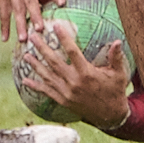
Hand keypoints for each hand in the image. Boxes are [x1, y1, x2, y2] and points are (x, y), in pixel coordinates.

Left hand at [17, 19, 131, 131]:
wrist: (110, 116)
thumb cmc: (115, 91)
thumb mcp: (119, 74)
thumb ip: (116, 58)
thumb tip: (118, 41)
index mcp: (86, 73)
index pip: (72, 51)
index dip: (64, 38)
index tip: (56, 26)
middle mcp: (74, 82)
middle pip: (54, 62)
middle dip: (42, 49)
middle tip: (33, 37)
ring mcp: (67, 93)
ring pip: (47, 76)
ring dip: (35, 65)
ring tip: (25, 55)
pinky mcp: (63, 101)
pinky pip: (47, 92)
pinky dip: (35, 86)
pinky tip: (25, 80)